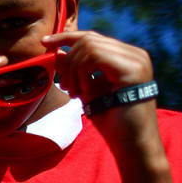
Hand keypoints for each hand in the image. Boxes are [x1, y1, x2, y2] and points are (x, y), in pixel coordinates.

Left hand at [42, 30, 159, 154]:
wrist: (132, 145)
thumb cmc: (112, 122)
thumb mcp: (87, 90)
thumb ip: (75, 70)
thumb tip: (57, 51)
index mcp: (127, 57)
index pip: (92, 38)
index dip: (66, 37)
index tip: (44, 43)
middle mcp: (135, 54)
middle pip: (88, 40)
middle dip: (68, 62)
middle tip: (66, 88)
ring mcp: (137, 60)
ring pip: (89, 47)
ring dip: (74, 71)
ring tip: (75, 93)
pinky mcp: (134, 69)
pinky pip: (95, 57)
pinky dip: (82, 73)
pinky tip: (85, 93)